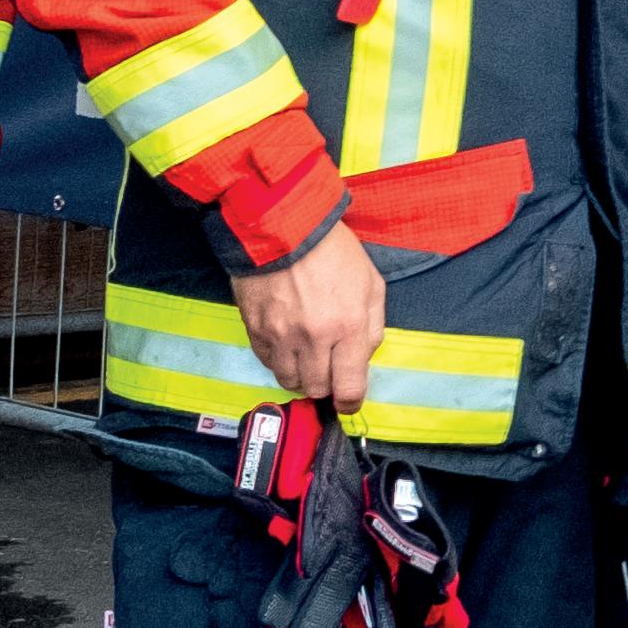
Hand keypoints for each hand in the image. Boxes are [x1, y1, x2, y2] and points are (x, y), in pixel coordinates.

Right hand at [231, 224, 386, 408]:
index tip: (349, 401)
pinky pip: (267, 362)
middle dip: (326, 384)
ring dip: (300, 374)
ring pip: (289, 381)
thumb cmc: (333, 251)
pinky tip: (286, 342)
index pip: (349, 387)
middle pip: (317, 389)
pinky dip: (278, 360)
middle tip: (328, 367)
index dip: (350, 402)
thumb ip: (373, 327)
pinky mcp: (255, 329)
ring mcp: (280, 335)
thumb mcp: (371, 284)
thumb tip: (363, 359)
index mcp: (348, 326)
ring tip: (306, 354)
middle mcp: (313, 337)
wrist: (283, 225)